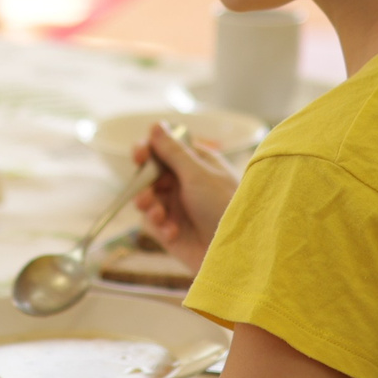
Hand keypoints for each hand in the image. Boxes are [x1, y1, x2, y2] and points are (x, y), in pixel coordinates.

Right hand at [132, 124, 238, 272]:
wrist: (237, 252)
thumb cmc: (225, 206)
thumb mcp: (198, 174)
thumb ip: (173, 151)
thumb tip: (156, 125)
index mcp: (196, 163)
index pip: (164, 149)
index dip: (148, 149)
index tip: (140, 154)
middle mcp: (184, 183)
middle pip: (150, 174)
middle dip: (144, 181)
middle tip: (145, 191)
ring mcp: (177, 207)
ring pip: (146, 197)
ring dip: (147, 204)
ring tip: (158, 213)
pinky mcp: (170, 230)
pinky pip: (151, 222)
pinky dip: (158, 225)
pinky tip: (173, 232)